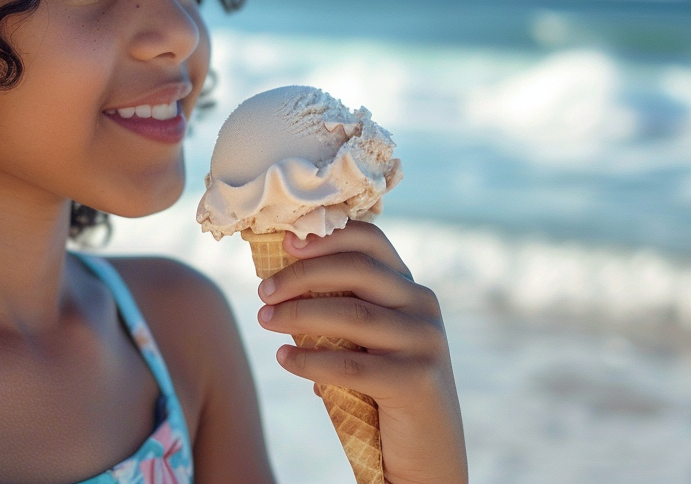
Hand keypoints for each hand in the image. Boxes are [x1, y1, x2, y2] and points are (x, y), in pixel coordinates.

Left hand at [256, 220, 467, 483]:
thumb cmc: (384, 391)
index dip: (327, 236)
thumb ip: (343, 307)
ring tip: (265, 319)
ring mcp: (425, 342)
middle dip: (303, 274)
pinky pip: (351, 365)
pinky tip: (284, 357)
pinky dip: (310, 359)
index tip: (285, 242)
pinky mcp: (417, 382)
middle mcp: (423, 307)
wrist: (427, 454)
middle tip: (263, 290)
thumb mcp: (369, 340)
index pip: (371, 241)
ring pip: (351, 314)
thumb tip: (278, 279)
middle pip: (357, 269)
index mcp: (411, 289)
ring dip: (299, 313)